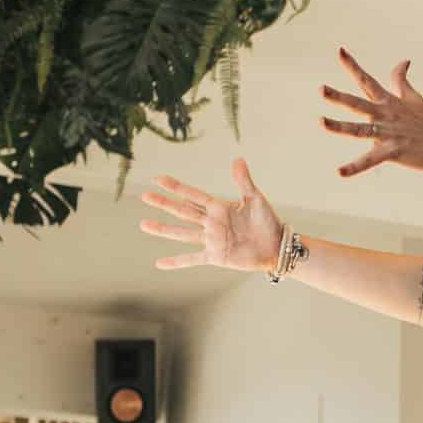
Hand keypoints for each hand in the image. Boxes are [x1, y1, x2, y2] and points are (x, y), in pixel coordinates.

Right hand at [139, 159, 282, 273]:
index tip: (158, 179)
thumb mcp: (256, 199)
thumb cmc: (269, 221)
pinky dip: (177, 262)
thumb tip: (237, 159)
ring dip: (163, 229)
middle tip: (144, 196)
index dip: (176, 187)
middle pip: (182, 211)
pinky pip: (192, 259)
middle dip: (164, 204)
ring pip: (182, 233)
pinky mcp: (216, 256)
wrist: (278, 247)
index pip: (193, 195)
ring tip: (144, 224)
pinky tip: (160, 263)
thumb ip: (243, 181)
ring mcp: (212, 240)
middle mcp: (211, 223)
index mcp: (219, 207)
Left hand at [319, 46, 422, 177]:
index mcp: (388, 102)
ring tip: (321, 121)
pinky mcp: (393, 152)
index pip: (366, 80)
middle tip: (321, 89)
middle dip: (338, 97)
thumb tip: (403, 61)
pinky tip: (340, 172)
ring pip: (359, 129)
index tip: (339, 50)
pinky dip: (355, 167)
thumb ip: (401, 80)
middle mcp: (385, 115)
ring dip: (340, 126)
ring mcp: (388, 134)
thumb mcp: (413, 97)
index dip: (352, 65)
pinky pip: (370, 160)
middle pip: (357, 104)